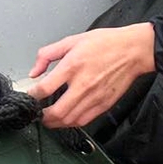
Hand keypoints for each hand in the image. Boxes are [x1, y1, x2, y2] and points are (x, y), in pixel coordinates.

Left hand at [26, 23, 155, 128]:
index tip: (29, 97)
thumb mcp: (72, 40)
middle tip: (36, 113)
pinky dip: (71, 122)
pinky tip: (66, 117)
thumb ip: (48, 54)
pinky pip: (83, 121)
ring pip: (69, 120)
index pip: (45, 88)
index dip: (32, 96)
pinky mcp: (104, 105)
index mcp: (72, 66)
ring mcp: (94, 97)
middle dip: (41, 116)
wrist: (133, 51)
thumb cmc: (106, 43)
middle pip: (56, 111)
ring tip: (48, 118)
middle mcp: (83, 85)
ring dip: (55, 123)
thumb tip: (34, 71)